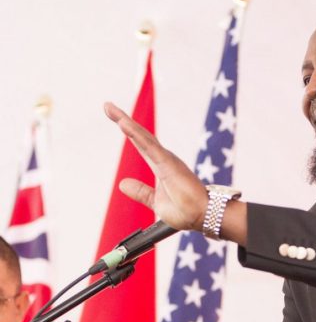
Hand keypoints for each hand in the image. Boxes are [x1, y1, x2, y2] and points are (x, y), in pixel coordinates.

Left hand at [104, 102, 207, 230]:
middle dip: (123, 119)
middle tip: (107, 106)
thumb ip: (141, 192)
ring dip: (126, 122)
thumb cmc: (185, 209)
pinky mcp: (168, 163)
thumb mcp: (156, 202)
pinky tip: (123, 125)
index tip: (115, 117)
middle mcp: (163, 158)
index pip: (141, 144)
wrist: (202, 216)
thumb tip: (122, 183)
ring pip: (142, 137)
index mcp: (160, 165)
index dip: (128, 130)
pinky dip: (135, 135)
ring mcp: (166, 159)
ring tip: (109, 108)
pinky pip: (149, 146)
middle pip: (140, 135)